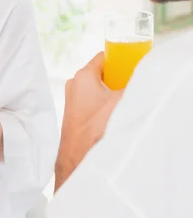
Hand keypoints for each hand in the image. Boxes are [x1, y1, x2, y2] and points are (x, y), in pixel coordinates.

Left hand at [55, 53, 122, 190]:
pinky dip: (105, 106)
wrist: (77, 160)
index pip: (105, 57)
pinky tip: (115, 117)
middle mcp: (74, 85)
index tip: (134, 65)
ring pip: (99, 90)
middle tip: (133, 87)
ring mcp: (73, 100)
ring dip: (112, 95)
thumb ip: (133, 86)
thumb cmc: (95, 130)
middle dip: (119, 79)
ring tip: (124, 105)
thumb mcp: (121, 102)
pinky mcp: (75, 115)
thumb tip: (143, 80)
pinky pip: (93, 103)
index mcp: (83, 76)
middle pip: (103, 74)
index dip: (121, 59)